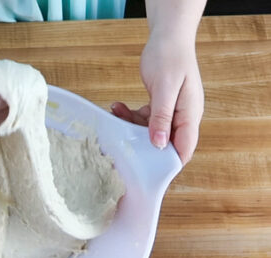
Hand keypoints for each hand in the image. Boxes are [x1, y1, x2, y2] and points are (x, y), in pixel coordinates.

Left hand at [111, 31, 203, 163]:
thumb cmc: (170, 58)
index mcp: (190, 115)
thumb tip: (160, 144)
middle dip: (143, 144)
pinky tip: (118, 107)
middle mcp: (183, 116)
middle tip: (121, 141)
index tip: (146, 171)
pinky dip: (131, 116)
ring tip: (117, 113)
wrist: (167, 37)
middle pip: (165, 143)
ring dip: (132, 126)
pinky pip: (144, 119)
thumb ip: (161, 117)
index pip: (184, 149)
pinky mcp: (160, 106)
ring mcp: (171, 111)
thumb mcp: (164, 88)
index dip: (168, 163)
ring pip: (150, 131)